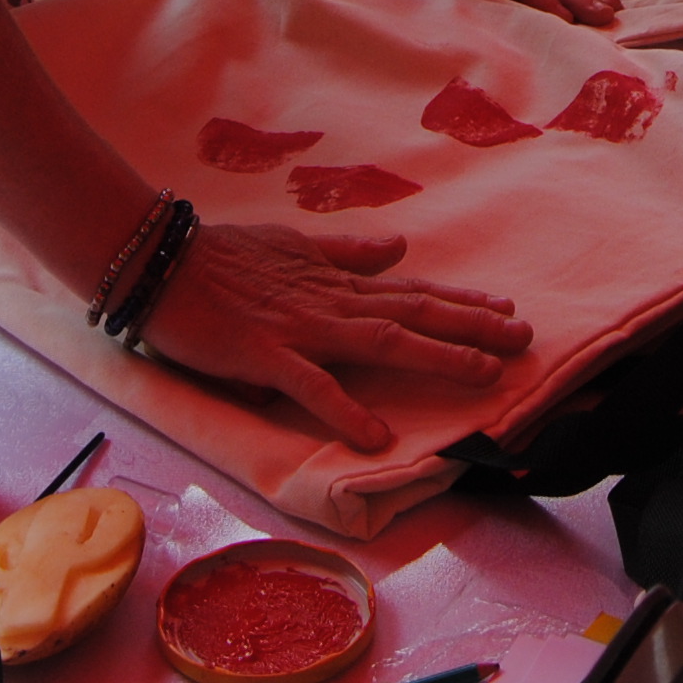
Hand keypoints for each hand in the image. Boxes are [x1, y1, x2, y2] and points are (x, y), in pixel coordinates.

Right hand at [140, 221, 530, 449]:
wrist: (159, 262)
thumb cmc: (220, 257)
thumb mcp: (292, 246)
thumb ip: (346, 254)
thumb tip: (398, 248)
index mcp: (336, 284)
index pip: (410, 294)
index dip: (460, 304)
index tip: (506, 310)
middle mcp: (331, 304)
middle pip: (413, 315)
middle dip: (470, 327)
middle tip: (523, 338)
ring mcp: (301, 330)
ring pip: (381, 342)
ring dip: (434, 356)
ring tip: (481, 373)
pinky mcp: (265, 356)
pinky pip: (311, 387)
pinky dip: (345, 410)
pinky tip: (377, 436)